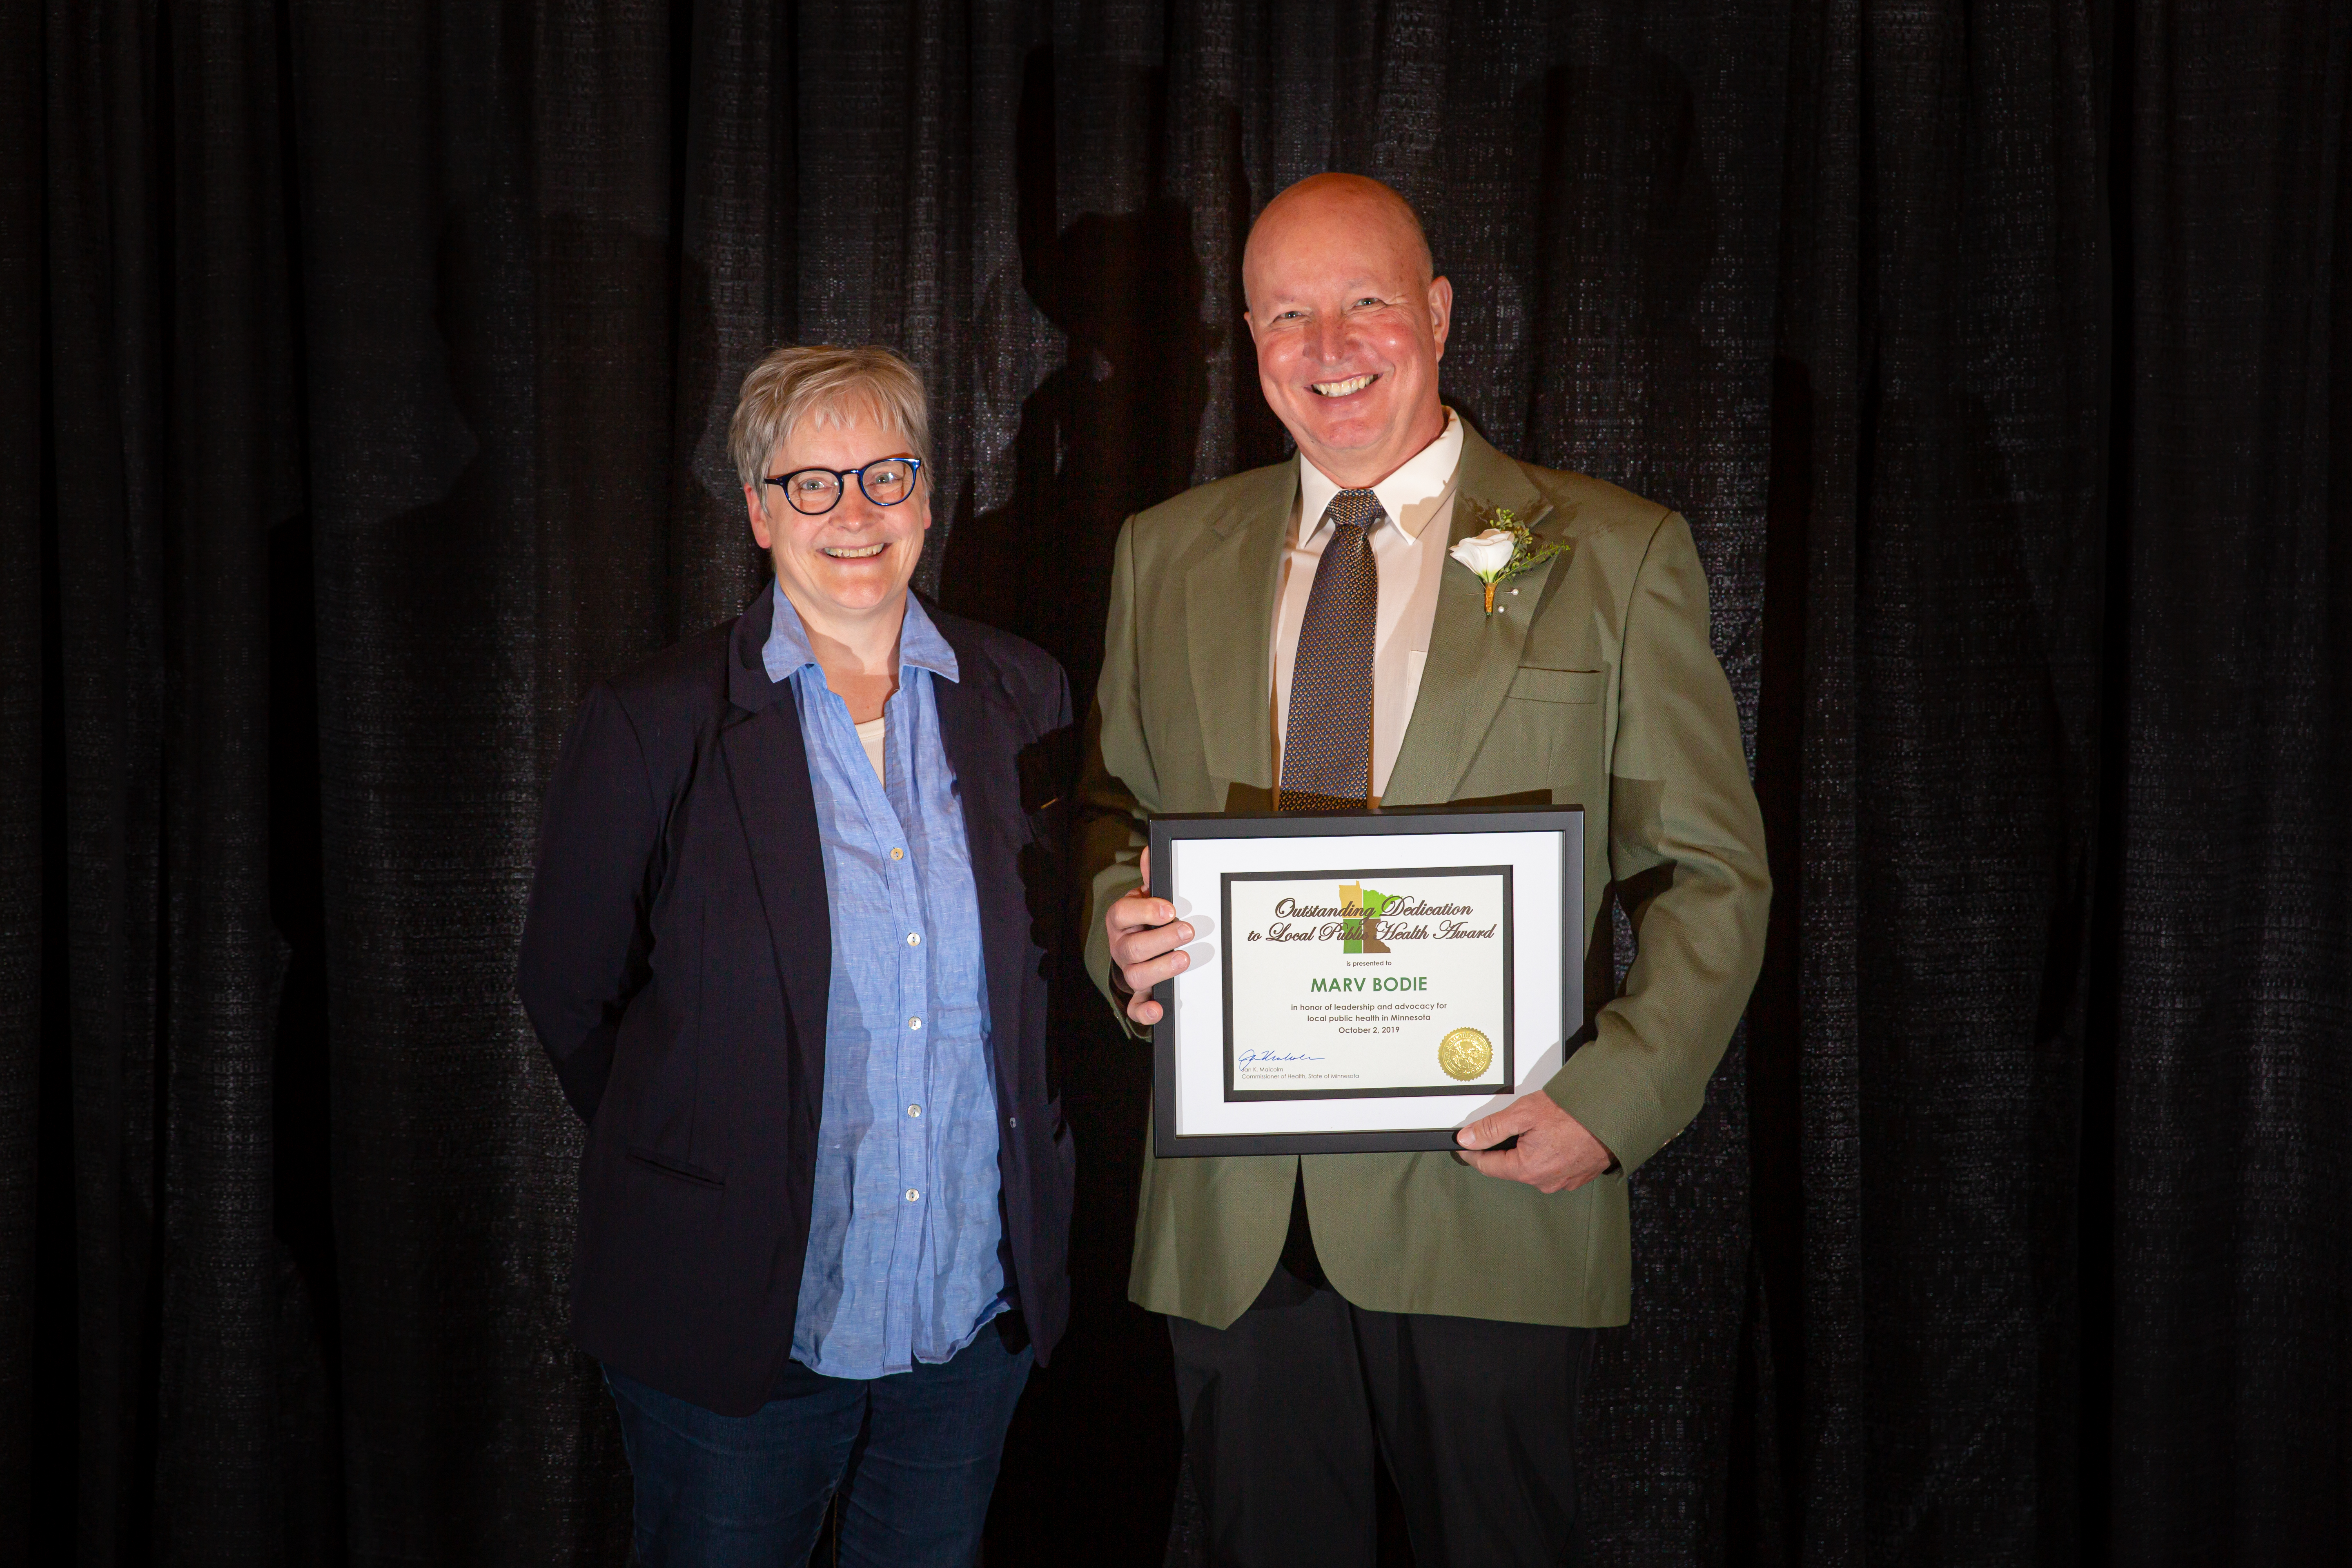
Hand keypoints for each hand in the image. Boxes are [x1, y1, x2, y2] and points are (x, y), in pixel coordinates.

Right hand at [1105, 849, 1190, 1026]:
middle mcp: (1121, 947)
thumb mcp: (1146, 899)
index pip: (1122, 914)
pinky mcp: (1139, 994)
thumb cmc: (1144, 921)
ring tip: (1184, 959)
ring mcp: (1129, 971)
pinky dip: (1146, 1011)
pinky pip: (1136, 1007)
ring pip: (1136, 976)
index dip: (1145, 911)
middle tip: (1188, 931)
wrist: (1136, 948)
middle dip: (1161, 940)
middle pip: (1132, 948)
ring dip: (1161, 969)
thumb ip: (1151, 878)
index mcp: (1121, 921)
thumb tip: (1150, 850)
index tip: (1170, 910)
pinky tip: (1160, 1009)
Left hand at [1455, 1091, 1614, 1192]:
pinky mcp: (1578, 1176)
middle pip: (1511, 1166)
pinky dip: (1548, 1152)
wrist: (1615, 1114)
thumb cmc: (1575, 1113)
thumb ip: (1492, 1128)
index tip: (1463, 1146)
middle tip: (1509, 1124)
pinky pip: (1553, 1166)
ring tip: (1538, 1126)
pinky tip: (1554, 1135)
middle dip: (1505, 1147)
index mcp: (1528, 1169)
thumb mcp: (1524, 1113)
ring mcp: (1563, 1181)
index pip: (1488, 1166)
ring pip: (1532, 1166)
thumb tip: (1468, 1138)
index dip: (1472, 1153)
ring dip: (1528, 1149)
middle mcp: (1545, 1182)